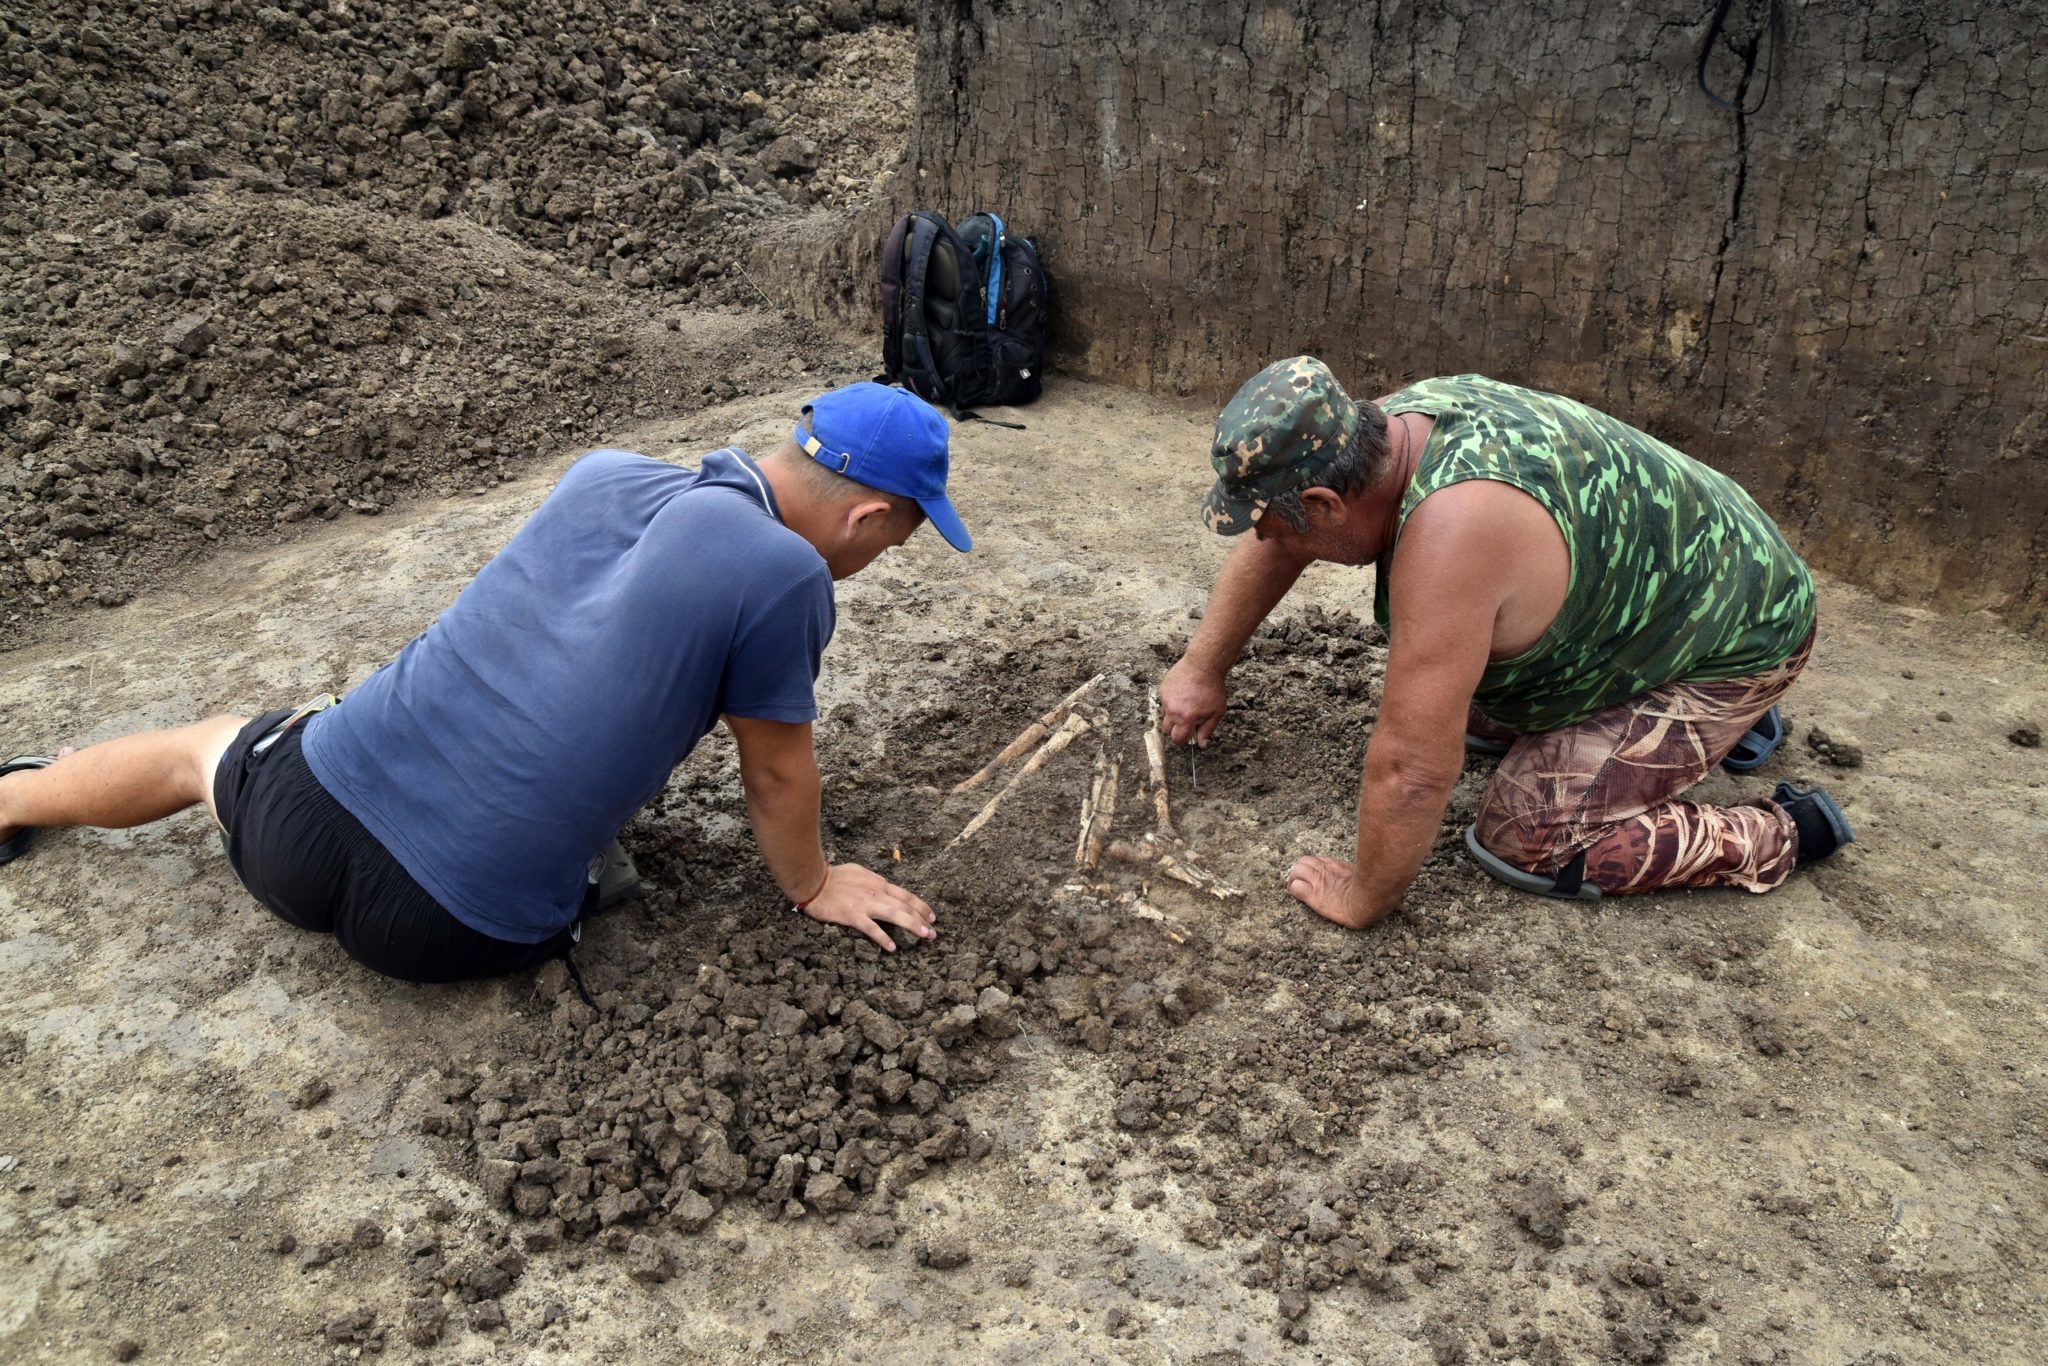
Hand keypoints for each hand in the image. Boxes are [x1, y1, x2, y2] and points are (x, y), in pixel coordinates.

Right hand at [798, 862, 936, 951]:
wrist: (813, 880)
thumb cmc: (833, 876)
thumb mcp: (859, 873)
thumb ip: (873, 882)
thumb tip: (884, 888)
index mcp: (877, 883)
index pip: (905, 895)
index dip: (920, 906)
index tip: (931, 916)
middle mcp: (875, 893)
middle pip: (904, 906)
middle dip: (922, 919)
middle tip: (934, 932)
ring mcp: (864, 904)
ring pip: (894, 915)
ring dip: (912, 925)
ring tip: (924, 936)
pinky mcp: (852, 915)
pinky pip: (871, 928)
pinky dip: (882, 937)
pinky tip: (892, 947)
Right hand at [1158, 659, 1226, 746]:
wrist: (1203, 665)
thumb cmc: (1213, 689)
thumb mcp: (1216, 712)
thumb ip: (1207, 730)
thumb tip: (1201, 744)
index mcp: (1186, 719)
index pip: (1177, 739)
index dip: (1182, 740)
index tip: (1187, 736)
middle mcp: (1172, 711)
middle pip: (1167, 730)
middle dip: (1176, 728)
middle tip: (1187, 720)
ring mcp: (1166, 699)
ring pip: (1165, 715)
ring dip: (1173, 715)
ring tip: (1187, 704)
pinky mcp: (1162, 690)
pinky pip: (1164, 702)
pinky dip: (1171, 701)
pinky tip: (1183, 694)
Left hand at [1284, 855, 1389, 929]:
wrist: (1371, 900)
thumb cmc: (1374, 887)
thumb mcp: (1367, 874)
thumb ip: (1361, 871)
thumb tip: (1380, 862)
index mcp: (1336, 866)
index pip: (1316, 861)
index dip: (1313, 868)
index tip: (1316, 877)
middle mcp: (1325, 871)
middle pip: (1302, 862)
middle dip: (1300, 871)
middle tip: (1303, 883)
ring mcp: (1318, 882)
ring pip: (1295, 872)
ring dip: (1294, 879)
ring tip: (1298, 888)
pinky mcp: (1314, 896)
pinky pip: (1295, 888)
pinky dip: (1295, 890)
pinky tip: (1301, 896)